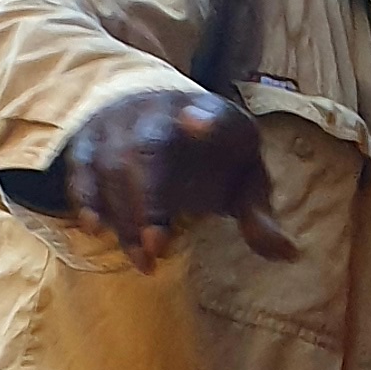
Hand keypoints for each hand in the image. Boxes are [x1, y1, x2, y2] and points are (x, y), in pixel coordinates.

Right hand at [60, 86, 295, 272]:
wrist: (160, 115)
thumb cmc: (212, 156)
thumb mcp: (243, 178)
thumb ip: (259, 213)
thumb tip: (289, 254)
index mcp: (210, 113)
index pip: (211, 111)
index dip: (206, 118)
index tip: (201, 122)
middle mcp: (159, 110)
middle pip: (147, 148)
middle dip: (151, 199)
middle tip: (159, 248)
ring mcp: (119, 121)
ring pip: (111, 163)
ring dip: (123, 215)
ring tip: (143, 260)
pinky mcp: (90, 137)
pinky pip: (81, 166)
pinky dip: (86, 197)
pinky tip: (96, 228)